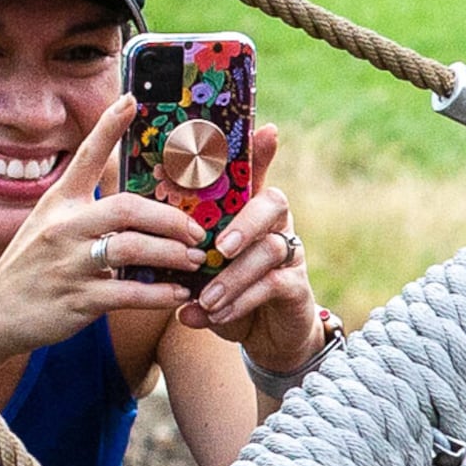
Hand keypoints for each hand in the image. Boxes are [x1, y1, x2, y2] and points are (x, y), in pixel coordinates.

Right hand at [0, 101, 200, 361]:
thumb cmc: (32, 266)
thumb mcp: (49, 224)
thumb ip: (85, 208)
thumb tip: (135, 200)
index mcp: (59, 203)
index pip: (86, 157)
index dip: (107, 127)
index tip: (130, 99)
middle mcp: (63, 228)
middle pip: (125, 208)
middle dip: (168, 217)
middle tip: (196, 228)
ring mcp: (69, 264)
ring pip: (131, 250)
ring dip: (170, 254)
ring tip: (194, 258)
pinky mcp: (77, 300)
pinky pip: (128, 294)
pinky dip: (159, 294)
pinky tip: (178, 294)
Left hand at [183, 123, 325, 363]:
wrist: (264, 335)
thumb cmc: (228, 292)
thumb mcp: (202, 274)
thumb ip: (183, 273)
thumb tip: (168, 293)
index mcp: (249, 211)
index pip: (256, 174)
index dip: (262, 152)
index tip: (267, 129)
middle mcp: (276, 226)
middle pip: (274, 202)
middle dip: (245, 221)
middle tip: (219, 248)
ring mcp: (291, 255)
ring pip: (271, 248)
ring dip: (235, 274)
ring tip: (208, 298)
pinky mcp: (297, 287)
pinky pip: (275, 284)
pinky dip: (243, 299)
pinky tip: (219, 313)